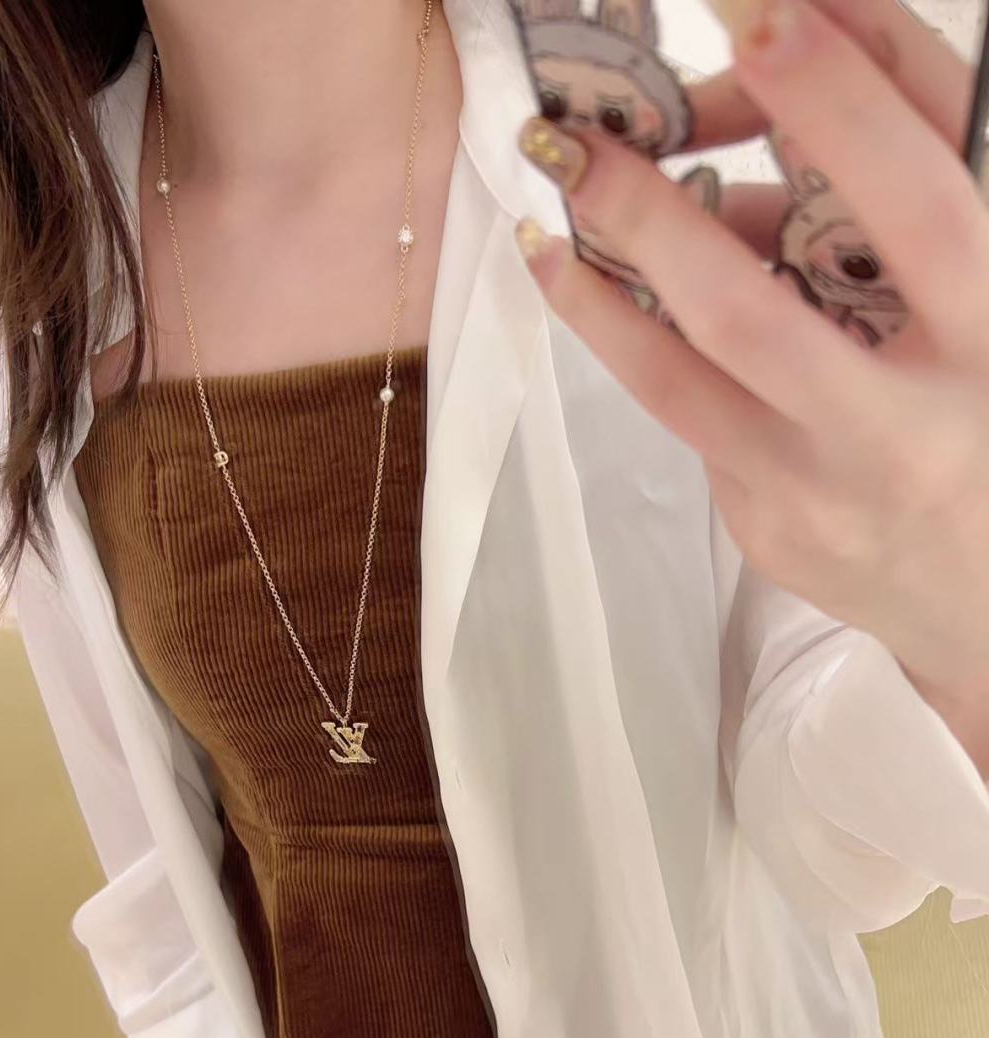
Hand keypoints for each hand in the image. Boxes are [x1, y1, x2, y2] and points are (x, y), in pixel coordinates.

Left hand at [515, 0, 988, 742]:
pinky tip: (629, 305)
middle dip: (648, 214)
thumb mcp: (983, 286)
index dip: (838, 101)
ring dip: (597, 295)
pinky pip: (697, 421)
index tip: (760, 12)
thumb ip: (916, 175)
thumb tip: (804, 56)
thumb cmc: (986, 407)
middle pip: (750, 315)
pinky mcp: (770, 532)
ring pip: (680, 386)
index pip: (914, 202)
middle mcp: (903, 429)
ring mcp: (823, 495)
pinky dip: (657, 349)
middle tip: (573, 141)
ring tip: (547, 230)